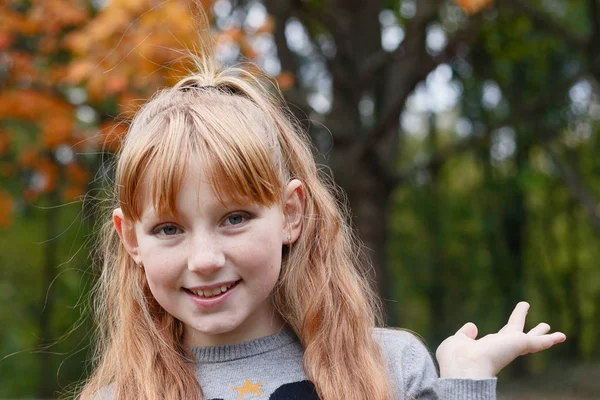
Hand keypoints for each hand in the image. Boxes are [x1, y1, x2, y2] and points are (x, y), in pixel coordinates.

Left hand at [435, 301, 565, 378]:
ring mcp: (511, 347)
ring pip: (528, 338)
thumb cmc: (456, 358)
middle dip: (525, 330)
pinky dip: (550, 340)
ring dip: (538, 332)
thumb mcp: (457, 342)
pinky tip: (561, 335)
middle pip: (515, 337)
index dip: (498, 334)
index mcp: (485, 348)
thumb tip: (472, 326)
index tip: (503, 328)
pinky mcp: (520, 346)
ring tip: (547, 325)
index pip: (496, 339)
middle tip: (537, 325)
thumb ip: (465, 335)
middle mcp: (500, 348)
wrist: (465, 369)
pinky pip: (539, 343)